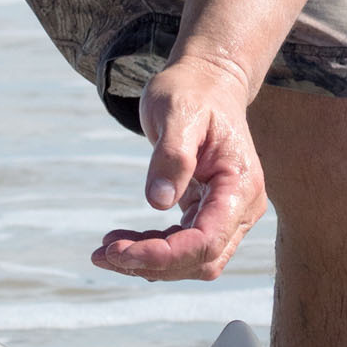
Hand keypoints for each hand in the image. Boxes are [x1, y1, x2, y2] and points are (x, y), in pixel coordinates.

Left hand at [90, 54, 267, 281]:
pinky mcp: (209, 213)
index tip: (120, 252)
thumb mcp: (177, 112)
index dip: (165, 255)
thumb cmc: (193, 92)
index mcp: (240, 185)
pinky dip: (152, 249)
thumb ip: (171, 156)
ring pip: (192, 261)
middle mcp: (241, 207)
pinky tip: (122, 242)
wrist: (208, 83)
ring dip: (149, 263)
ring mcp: (227, 213)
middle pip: (203, 260)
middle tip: (104, 253)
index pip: (207, 240)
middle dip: (154, 264)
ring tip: (106, 250)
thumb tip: (159, 203)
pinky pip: (183, 246)